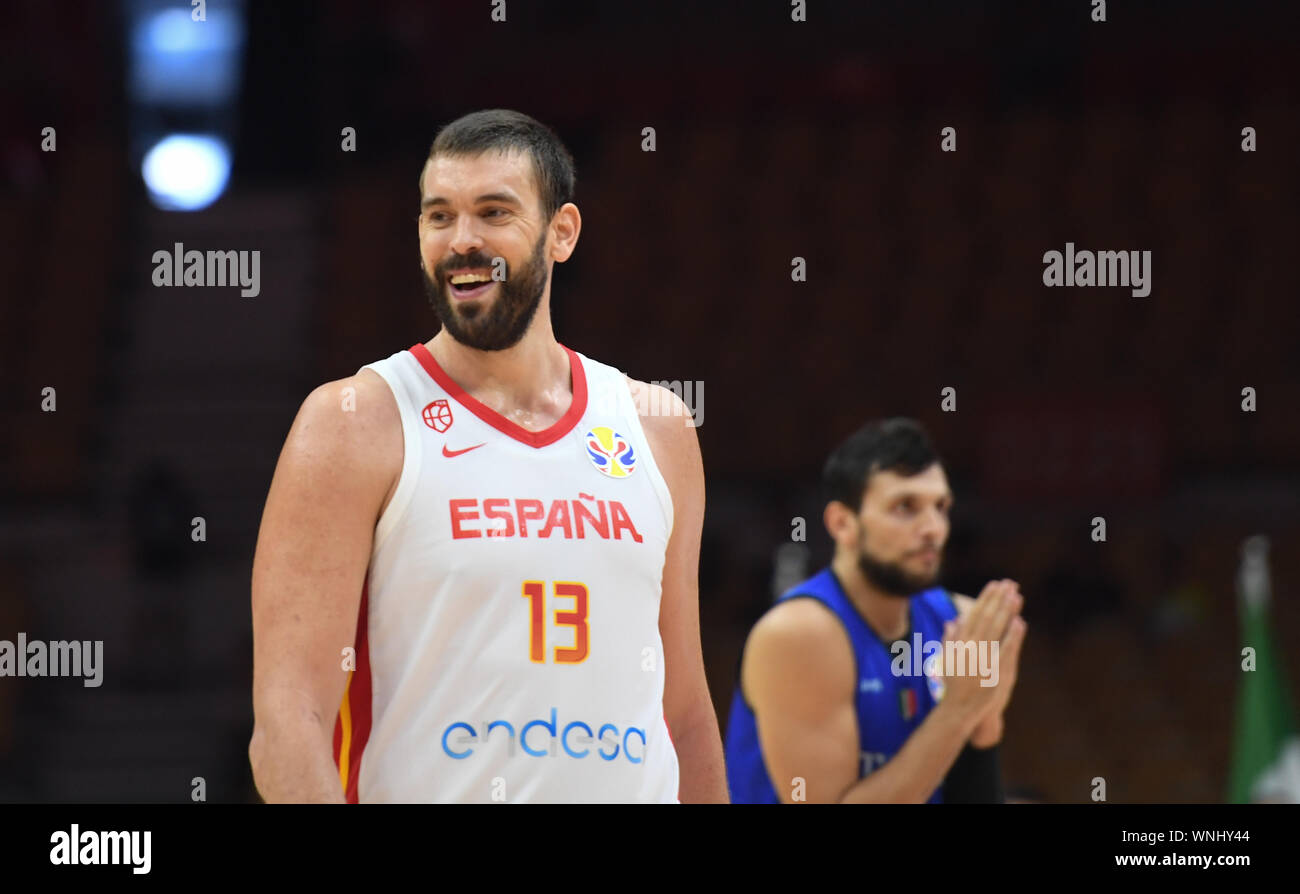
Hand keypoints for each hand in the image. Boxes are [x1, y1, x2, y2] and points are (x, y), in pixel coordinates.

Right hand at [966, 583, 1027, 745]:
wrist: (959, 708)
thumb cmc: (953, 685)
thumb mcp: (946, 659)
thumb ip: (950, 640)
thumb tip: (952, 621)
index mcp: (960, 642)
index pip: (975, 614)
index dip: (985, 598)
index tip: (994, 585)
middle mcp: (971, 647)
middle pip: (987, 617)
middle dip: (998, 599)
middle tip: (1008, 583)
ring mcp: (983, 658)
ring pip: (997, 629)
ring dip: (1006, 610)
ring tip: (1016, 595)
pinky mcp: (995, 670)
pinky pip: (1005, 648)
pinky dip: (1012, 635)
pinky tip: (1020, 621)